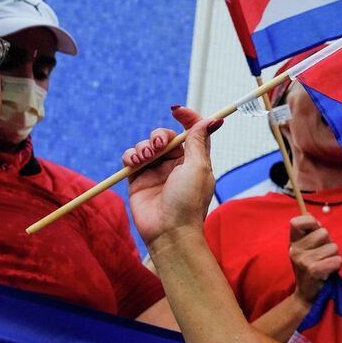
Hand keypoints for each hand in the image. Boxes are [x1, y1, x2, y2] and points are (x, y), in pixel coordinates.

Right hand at [124, 107, 219, 244]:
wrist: (168, 231)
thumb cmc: (188, 202)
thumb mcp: (198, 167)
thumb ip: (198, 141)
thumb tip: (211, 119)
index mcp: (194, 160)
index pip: (191, 131)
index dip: (186, 117)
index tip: (176, 111)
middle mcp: (175, 164)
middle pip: (165, 136)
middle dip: (159, 135)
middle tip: (159, 147)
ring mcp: (155, 171)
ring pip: (146, 145)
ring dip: (143, 146)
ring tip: (145, 159)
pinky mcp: (138, 179)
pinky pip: (131, 158)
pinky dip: (130, 155)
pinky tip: (134, 163)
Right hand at [288, 215, 341, 303]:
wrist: (307, 295)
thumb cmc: (311, 267)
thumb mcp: (306, 249)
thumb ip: (310, 232)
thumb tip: (311, 217)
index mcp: (293, 242)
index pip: (297, 222)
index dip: (310, 222)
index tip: (315, 231)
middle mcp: (296, 250)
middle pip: (324, 232)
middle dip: (329, 243)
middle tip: (322, 255)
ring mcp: (304, 261)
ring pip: (333, 246)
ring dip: (334, 255)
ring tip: (325, 264)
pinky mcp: (314, 271)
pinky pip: (337, 260)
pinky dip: (337, 265)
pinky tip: (329, 271)